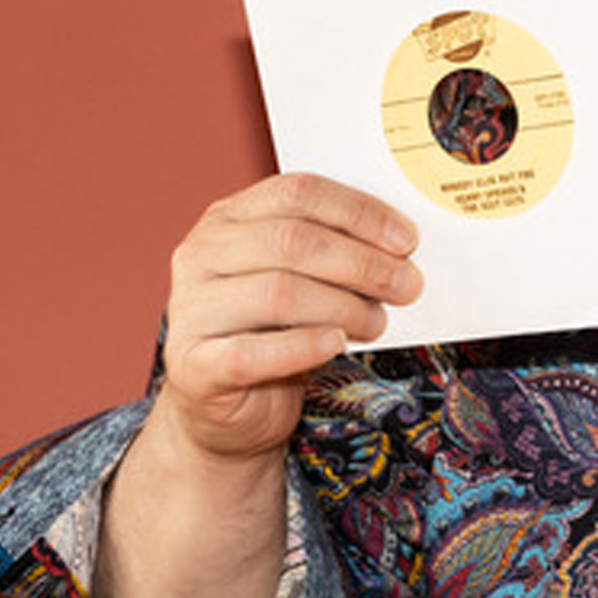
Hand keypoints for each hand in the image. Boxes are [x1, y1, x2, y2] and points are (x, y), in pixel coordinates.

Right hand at [152, 172, 421, 464]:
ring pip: (278, 292)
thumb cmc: (276, 329)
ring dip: (344, 307)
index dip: (359, 213)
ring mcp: (190, 309)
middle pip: (293, 241)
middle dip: (362, 263)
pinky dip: (303, 346)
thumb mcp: (305, 278)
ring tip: (377, 321)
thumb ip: (338, 252)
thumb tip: (403, 248)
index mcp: (229, 217)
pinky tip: (335, 344)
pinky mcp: (194, 366)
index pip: (298, 192)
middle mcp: (201, 254)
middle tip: (407, 286)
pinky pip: (252, 353)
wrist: (229, 405)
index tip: (407, 240)